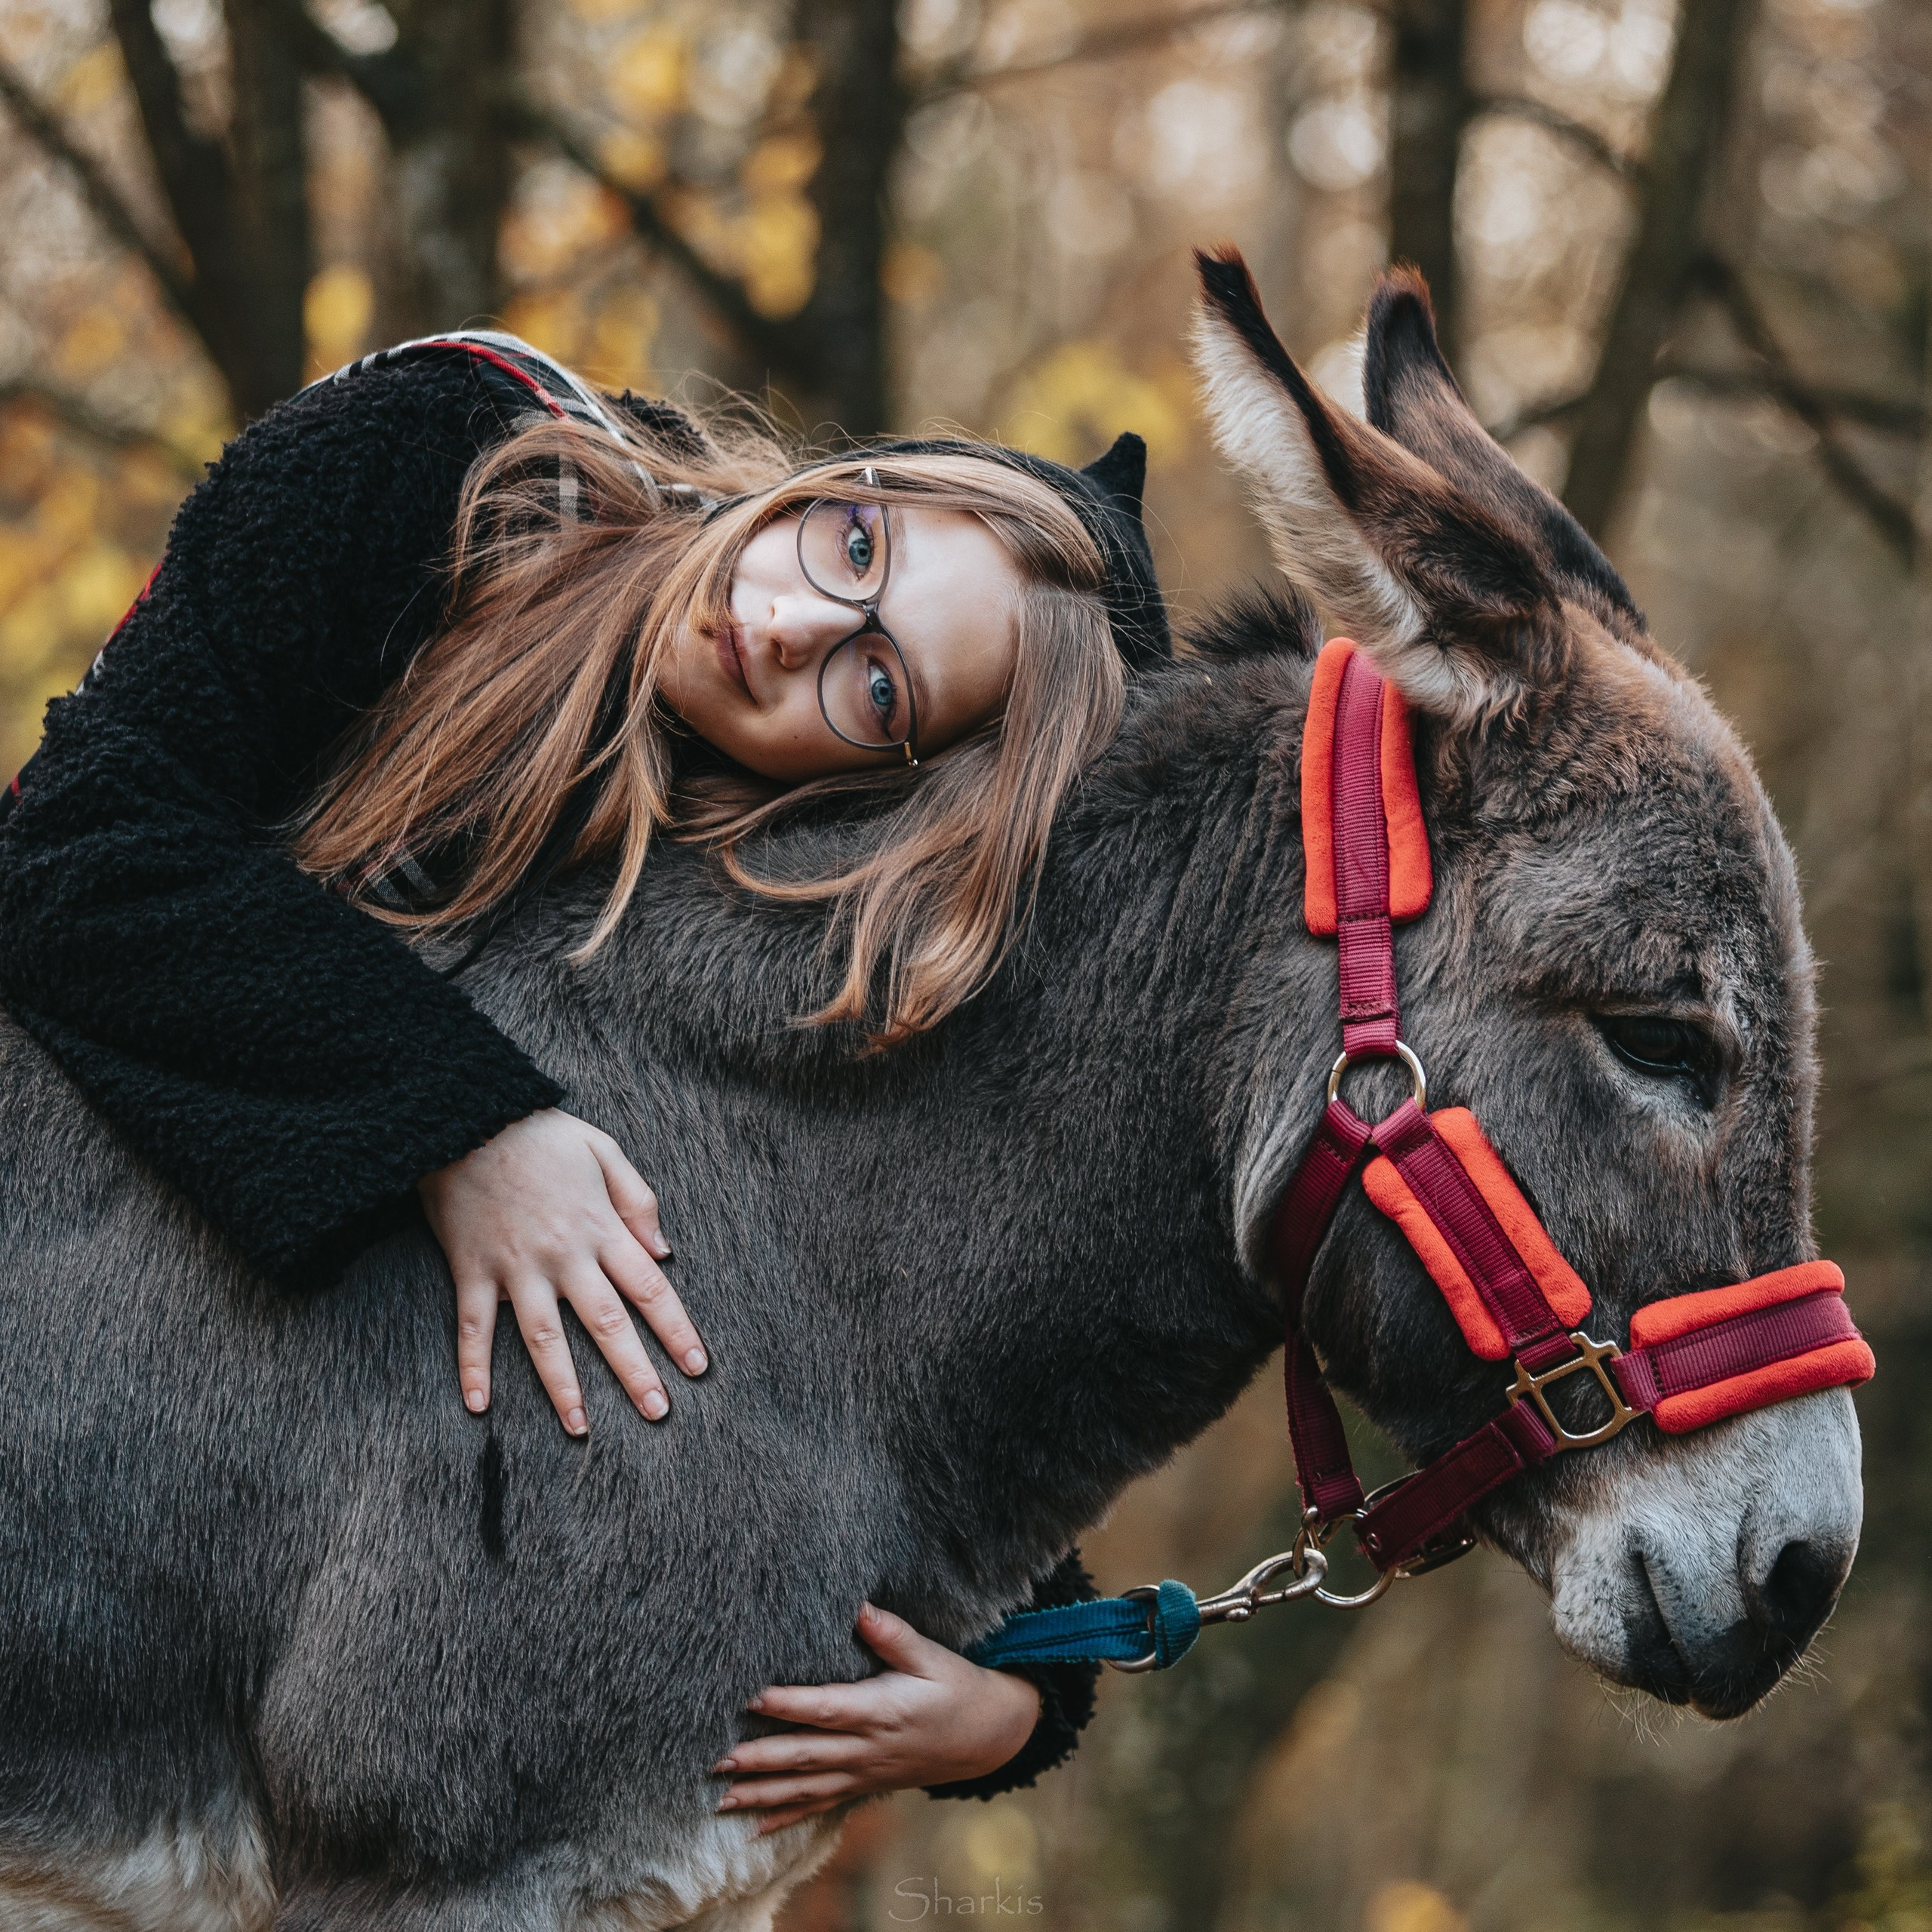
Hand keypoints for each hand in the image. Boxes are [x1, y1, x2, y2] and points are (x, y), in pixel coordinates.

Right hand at [419, 1108, 706, 1434]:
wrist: (465, 1117)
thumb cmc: (539, 1134)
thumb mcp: (603, 1150)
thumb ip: (638, 1200)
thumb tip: (663, 1252)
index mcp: (600, 1227)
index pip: (650, 1288)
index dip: (676, 1330)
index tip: (696, 1367)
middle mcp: (564, 1255)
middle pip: (607, 1323)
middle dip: (635, 1371)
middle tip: (657, 1412)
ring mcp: (516, 1267)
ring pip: (544, 1339)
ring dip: (564, 1386)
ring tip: (581, 1427)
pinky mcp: (472, 1270)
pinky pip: (473, 1328)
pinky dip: (473, 1368)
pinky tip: (479, 1407)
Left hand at [713, 1603, 1042, 1834]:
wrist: (987, 1736)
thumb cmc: (956, 1688)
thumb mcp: (933, 1656)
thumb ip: (894, 1635)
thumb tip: (860, 1609)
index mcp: (880, 1711)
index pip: (826, 1708)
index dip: (789, 1704)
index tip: (751, 1697)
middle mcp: (867, 1748)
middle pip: (806, 1755)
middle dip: (759, 1760)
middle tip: (717, 1761)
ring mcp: (863, 1773)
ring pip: (806, 1788)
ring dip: (763, 1794)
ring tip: (721, 1799)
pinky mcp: (864, 1786)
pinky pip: (821, 1806)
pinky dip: (786, 1818)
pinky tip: (754, 1828)